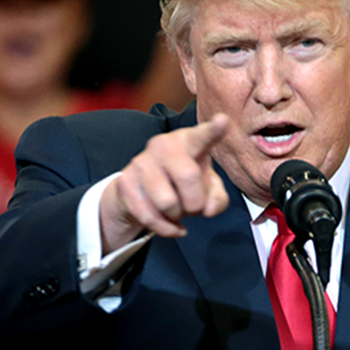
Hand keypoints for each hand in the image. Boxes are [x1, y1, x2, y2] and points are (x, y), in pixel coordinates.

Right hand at [99, 114, 230, 252]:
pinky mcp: (126, 182)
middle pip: (188, 176)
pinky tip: (172, 226)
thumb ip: (217, 198)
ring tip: (176, 209)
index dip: (213, 130)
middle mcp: (163, 145)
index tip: (223, 121)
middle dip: (196, 202)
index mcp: (189, 141)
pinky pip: (150, 216)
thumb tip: (208, 209)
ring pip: (167, 202)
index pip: (202, 135)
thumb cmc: (183, 183)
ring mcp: (142, 162)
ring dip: (177, 215)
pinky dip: (166, 228)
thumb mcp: (207, 188)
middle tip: (193, 206)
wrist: (141, 191)